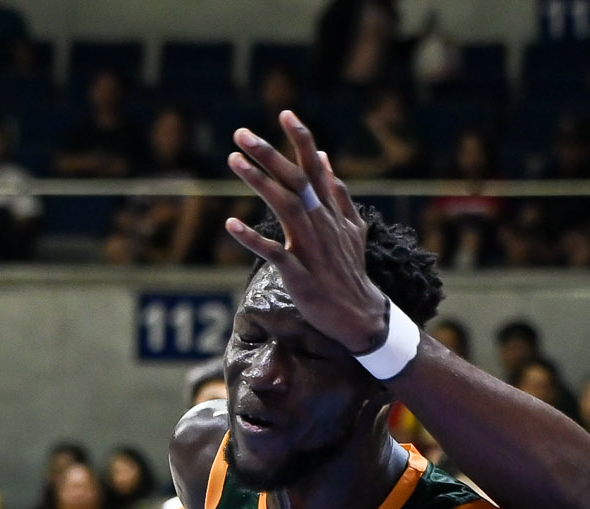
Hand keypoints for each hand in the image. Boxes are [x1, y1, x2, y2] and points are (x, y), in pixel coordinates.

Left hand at [225, 113, 393, 355]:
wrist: (358, 314)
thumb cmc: (348, 270)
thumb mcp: (351, 226)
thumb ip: (337, 192)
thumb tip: (324, 158)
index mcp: (330, 211)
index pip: (315, 168)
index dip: (301, 140)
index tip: (285, 113)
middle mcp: (321, 223)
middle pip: (296, 180)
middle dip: (269, 154)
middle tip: (241, 133)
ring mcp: (311, 247)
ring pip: (285, 207)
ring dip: (260, 182)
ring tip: (234, 161)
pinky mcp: (300, 273)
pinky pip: (274, 252)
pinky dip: (253, 238)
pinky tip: (231, 223)